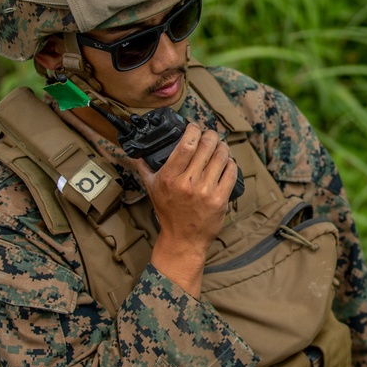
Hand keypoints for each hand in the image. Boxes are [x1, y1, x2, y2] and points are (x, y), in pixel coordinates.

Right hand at [135, 122, 238, 295]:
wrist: (183, 239)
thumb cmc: (168, 212)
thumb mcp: (151, 189)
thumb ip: (144, 168)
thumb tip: (135, 153)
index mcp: (170, 177)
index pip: (186, 144)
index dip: (194, 130)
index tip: (195, 127)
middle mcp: (188, 183)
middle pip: (207, 146)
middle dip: (211, 135)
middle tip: (211, 134)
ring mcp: (206, 191)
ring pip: (221, 156)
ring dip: (223, 147)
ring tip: (220, 145)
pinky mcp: (220, 199)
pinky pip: (231, 172)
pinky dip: (231, 163)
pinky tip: (227, 161)